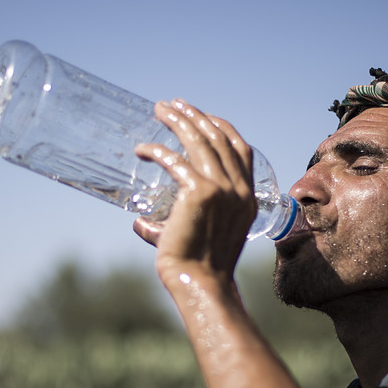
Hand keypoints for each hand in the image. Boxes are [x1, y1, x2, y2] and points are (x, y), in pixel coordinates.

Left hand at [133, 99, 256, 281]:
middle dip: (194, 115)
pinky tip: (142, 150)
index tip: (198, 115)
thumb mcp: (197, 238)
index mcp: (248, 198)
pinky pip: (174, 160)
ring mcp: (222, 188)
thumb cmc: (196, 267)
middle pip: (218, 137)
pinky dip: (156, 151)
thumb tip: (140, 222)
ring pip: (200, 140)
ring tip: (160, 110)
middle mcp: (239, 189)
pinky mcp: (199, 192)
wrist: (200, 283)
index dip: (219, 127)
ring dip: (178, 120)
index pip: (240, 149)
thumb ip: (171, 223)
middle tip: (172, 105)